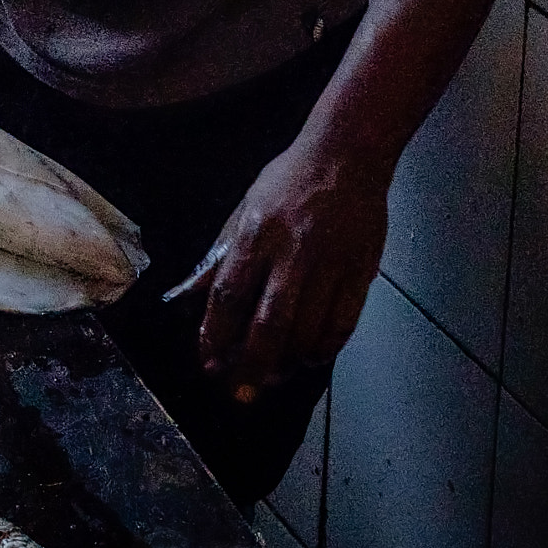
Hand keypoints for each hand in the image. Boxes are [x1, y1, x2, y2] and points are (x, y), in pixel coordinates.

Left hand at [165, 134, 390, 400]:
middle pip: (269, 323)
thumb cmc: (287, 182)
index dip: (216, 334)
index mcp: (256, 235)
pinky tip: (310, 358)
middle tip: (241, 392)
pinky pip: (343, 321)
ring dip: (288, 361)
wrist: (346, 155)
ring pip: (308, 329)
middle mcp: (291, 253)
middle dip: (251, 364)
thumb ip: (218, 258)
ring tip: (273, 377)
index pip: (229, 295)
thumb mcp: (243, 211)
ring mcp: (330, 264)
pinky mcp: (361, 270)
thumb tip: (186, 295)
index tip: (209, 362)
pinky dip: (325, 347)